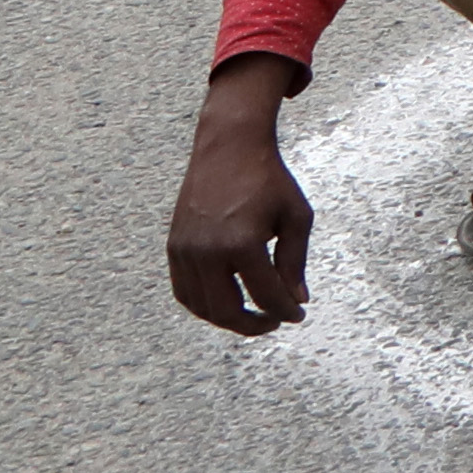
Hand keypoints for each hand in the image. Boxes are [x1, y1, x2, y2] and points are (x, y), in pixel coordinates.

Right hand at [168, 55, 315, 337]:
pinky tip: (227, 302)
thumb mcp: (296, 217)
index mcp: (242, 243)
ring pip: (201, 306)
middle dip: (254, 324)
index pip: (266, 296)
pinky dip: (203, 304)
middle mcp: (207, 251)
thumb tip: (297, 300)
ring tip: (253, 315)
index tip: (298, 314)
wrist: (229, 147)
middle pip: (226, 311)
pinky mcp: (174, 246)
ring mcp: (185, 250)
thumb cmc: (269, 180)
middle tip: (275, 321)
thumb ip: (295, 262)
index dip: (285, 311)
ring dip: (226, 319)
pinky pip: (184, 290)